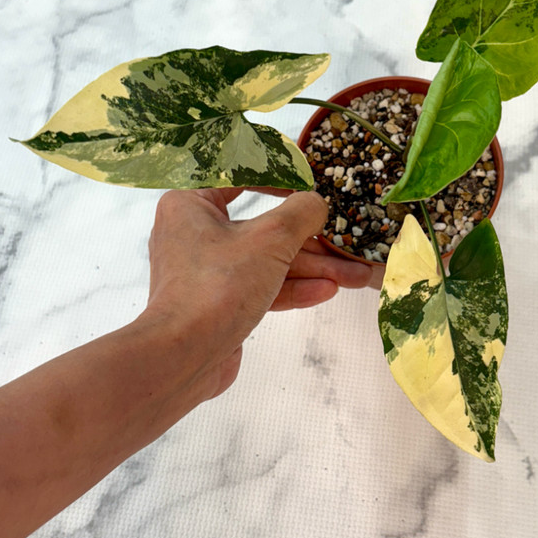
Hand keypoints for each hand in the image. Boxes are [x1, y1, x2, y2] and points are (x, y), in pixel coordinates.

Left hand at [145, 188, 371, 396]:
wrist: (183, 358)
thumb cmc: (218, 286)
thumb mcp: (270, 239)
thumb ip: (301, 213)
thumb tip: (317, 203)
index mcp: (192, 204)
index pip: (241, 178)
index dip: (281, 178)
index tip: (313, 183)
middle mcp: (196, 233)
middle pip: (264, 228)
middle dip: (311, 241)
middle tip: (345, 243)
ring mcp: (209, 271)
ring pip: (268, 261)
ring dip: (312, 268)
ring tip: (354, 275)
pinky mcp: (220, 302)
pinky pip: (261, 286)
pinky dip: (293, 287)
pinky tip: (328, 290)